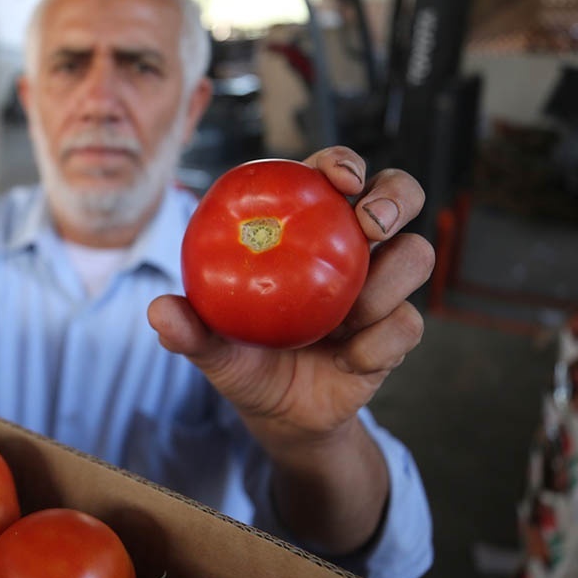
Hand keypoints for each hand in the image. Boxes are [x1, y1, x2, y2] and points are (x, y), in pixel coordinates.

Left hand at [148, 146, 432, 447]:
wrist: (278, 413)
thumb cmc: (243, 357)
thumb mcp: (210, 345)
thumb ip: (189, 328)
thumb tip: (161, 310)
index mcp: (307, 227)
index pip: (331, 174)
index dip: (341, 163)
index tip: (338, 178)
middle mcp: (351, 247)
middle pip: (398, 194)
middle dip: (395, 196)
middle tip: (370, 223)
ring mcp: (381, 286)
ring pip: (416, 254)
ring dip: (388, 280)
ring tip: (350, 314)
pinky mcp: (395, 332)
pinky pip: (407, 324)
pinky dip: (380, 341)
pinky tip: (350, 357)